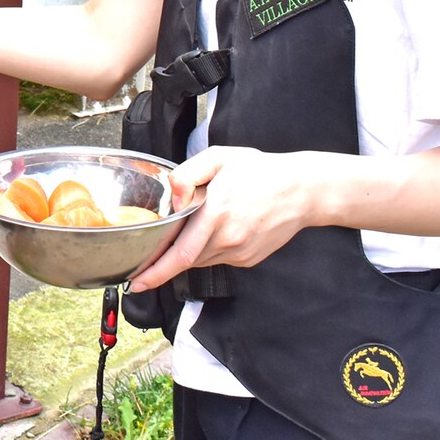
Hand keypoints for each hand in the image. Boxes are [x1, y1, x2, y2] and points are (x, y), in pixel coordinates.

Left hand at [127, 147, 323, 292]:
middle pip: (185, 260)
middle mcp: (228, 238)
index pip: (179, 253)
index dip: (155, 271)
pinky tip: (212, 231)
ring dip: (185, 253)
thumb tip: (172, 198)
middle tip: (141, 272)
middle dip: (161, 267)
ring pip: (200, 260)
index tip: (136, 282)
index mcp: (217, 212)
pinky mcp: (248, 259)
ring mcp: (240, 252)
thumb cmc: (260, 171)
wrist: (303, 191)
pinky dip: (206, 250)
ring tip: (185, 232)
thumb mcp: (219, 158)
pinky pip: (217, 258)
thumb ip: (187, 174)